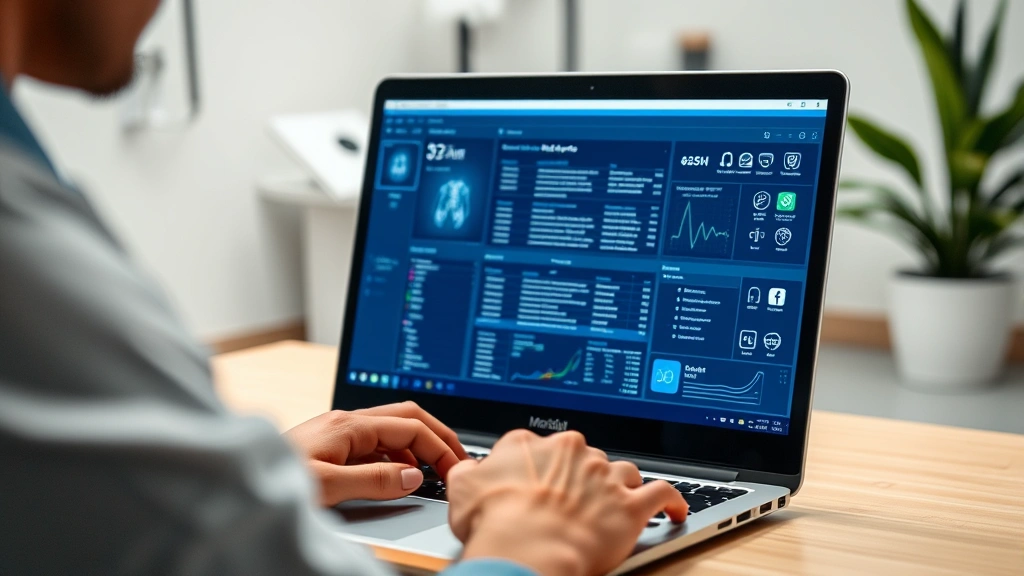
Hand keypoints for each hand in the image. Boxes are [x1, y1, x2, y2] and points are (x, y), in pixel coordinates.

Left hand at [285, 402, 467, 504]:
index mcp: (349, 425)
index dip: (438, 446)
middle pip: (407, 417)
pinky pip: (377, 445)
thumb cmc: (274, 477)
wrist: (238, 480)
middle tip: (457, 459)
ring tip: (434, 471)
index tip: (454, 468)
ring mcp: (340, 432)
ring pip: (393, 430)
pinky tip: (398, 477)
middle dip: (437, 435)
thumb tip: (413, 477)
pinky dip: (397, 457)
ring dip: (418, 447)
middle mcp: (347, 422)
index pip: (410, 427)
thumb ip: (374, 480)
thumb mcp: (328, 486)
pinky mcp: (334, 446)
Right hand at [447, 430, 687, 575]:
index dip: (538, 468)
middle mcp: (572, 451)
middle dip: (579, 477)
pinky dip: (671, 501)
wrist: (527, 550)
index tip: (538, 483)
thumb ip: (468, 472)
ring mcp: (603, 476)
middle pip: (582, 457)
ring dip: (619, 484)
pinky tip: (674, 509)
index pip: (538, 447)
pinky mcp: (630, 504)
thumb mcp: (463, 490)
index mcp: (531, 444)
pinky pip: (661, 494)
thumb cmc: (495, 525)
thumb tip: (470, 469)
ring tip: (616, 500)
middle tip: (569, 503)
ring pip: (621, 470)